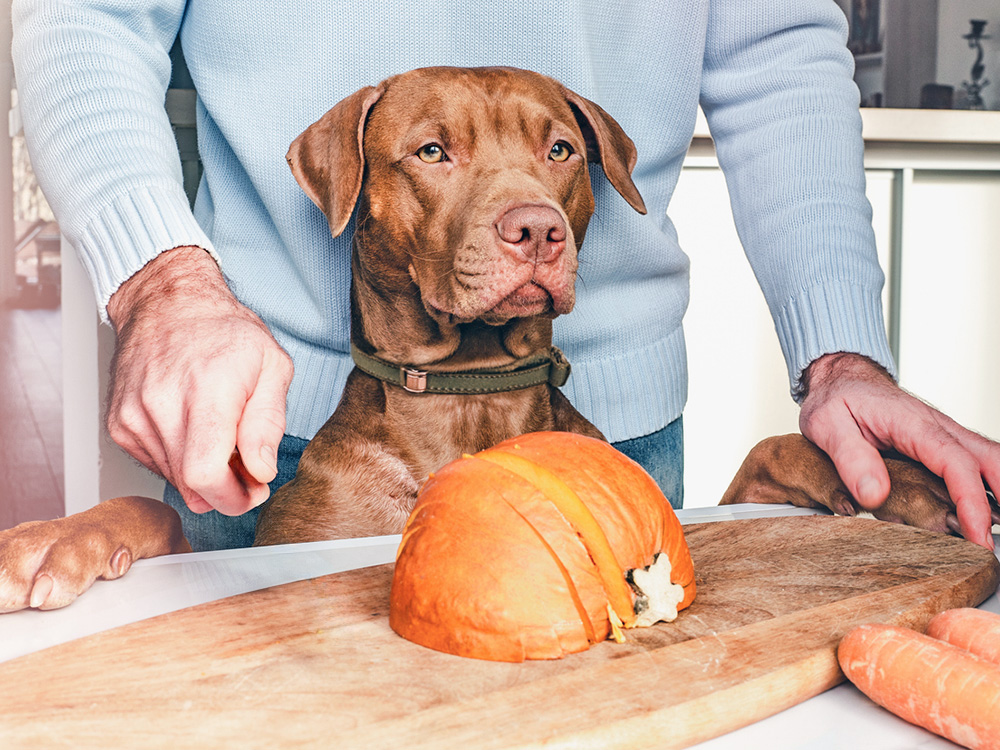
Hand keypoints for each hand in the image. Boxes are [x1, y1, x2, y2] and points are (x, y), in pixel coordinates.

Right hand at [106, 247, 293, 515]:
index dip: (233, 497)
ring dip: (203, 474)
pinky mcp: (119, 424)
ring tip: (221, 438)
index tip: (252, 491)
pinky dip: (180, 459)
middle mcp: (162, 405)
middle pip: (191, 485)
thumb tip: (260, 471)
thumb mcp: (272, 366)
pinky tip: (194, 430)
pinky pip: (155, 464)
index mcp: (206, 391)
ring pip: (174, 479)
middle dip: (226, 491)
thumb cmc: (225, 331)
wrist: (168, 302)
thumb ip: (268, 423)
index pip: (205, 474)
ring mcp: (134, 416)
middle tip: (246, 470)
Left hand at [799, 352, 999, 548]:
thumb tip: (874, 494)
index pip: (955, 462)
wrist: (840, 379)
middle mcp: (937, 429)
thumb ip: (851, 458)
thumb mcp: (828, 425)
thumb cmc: (836, 399)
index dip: (970, 501)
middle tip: (987, 541)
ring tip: (981, 535)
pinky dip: (977, 491)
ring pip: (986, 463)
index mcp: (913, 424)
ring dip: (994, 496)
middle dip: (999, 500)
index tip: (976, 535)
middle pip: (989, 461)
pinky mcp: (937, 447)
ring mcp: (942, 437)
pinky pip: (968, 468)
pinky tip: (966, 518)